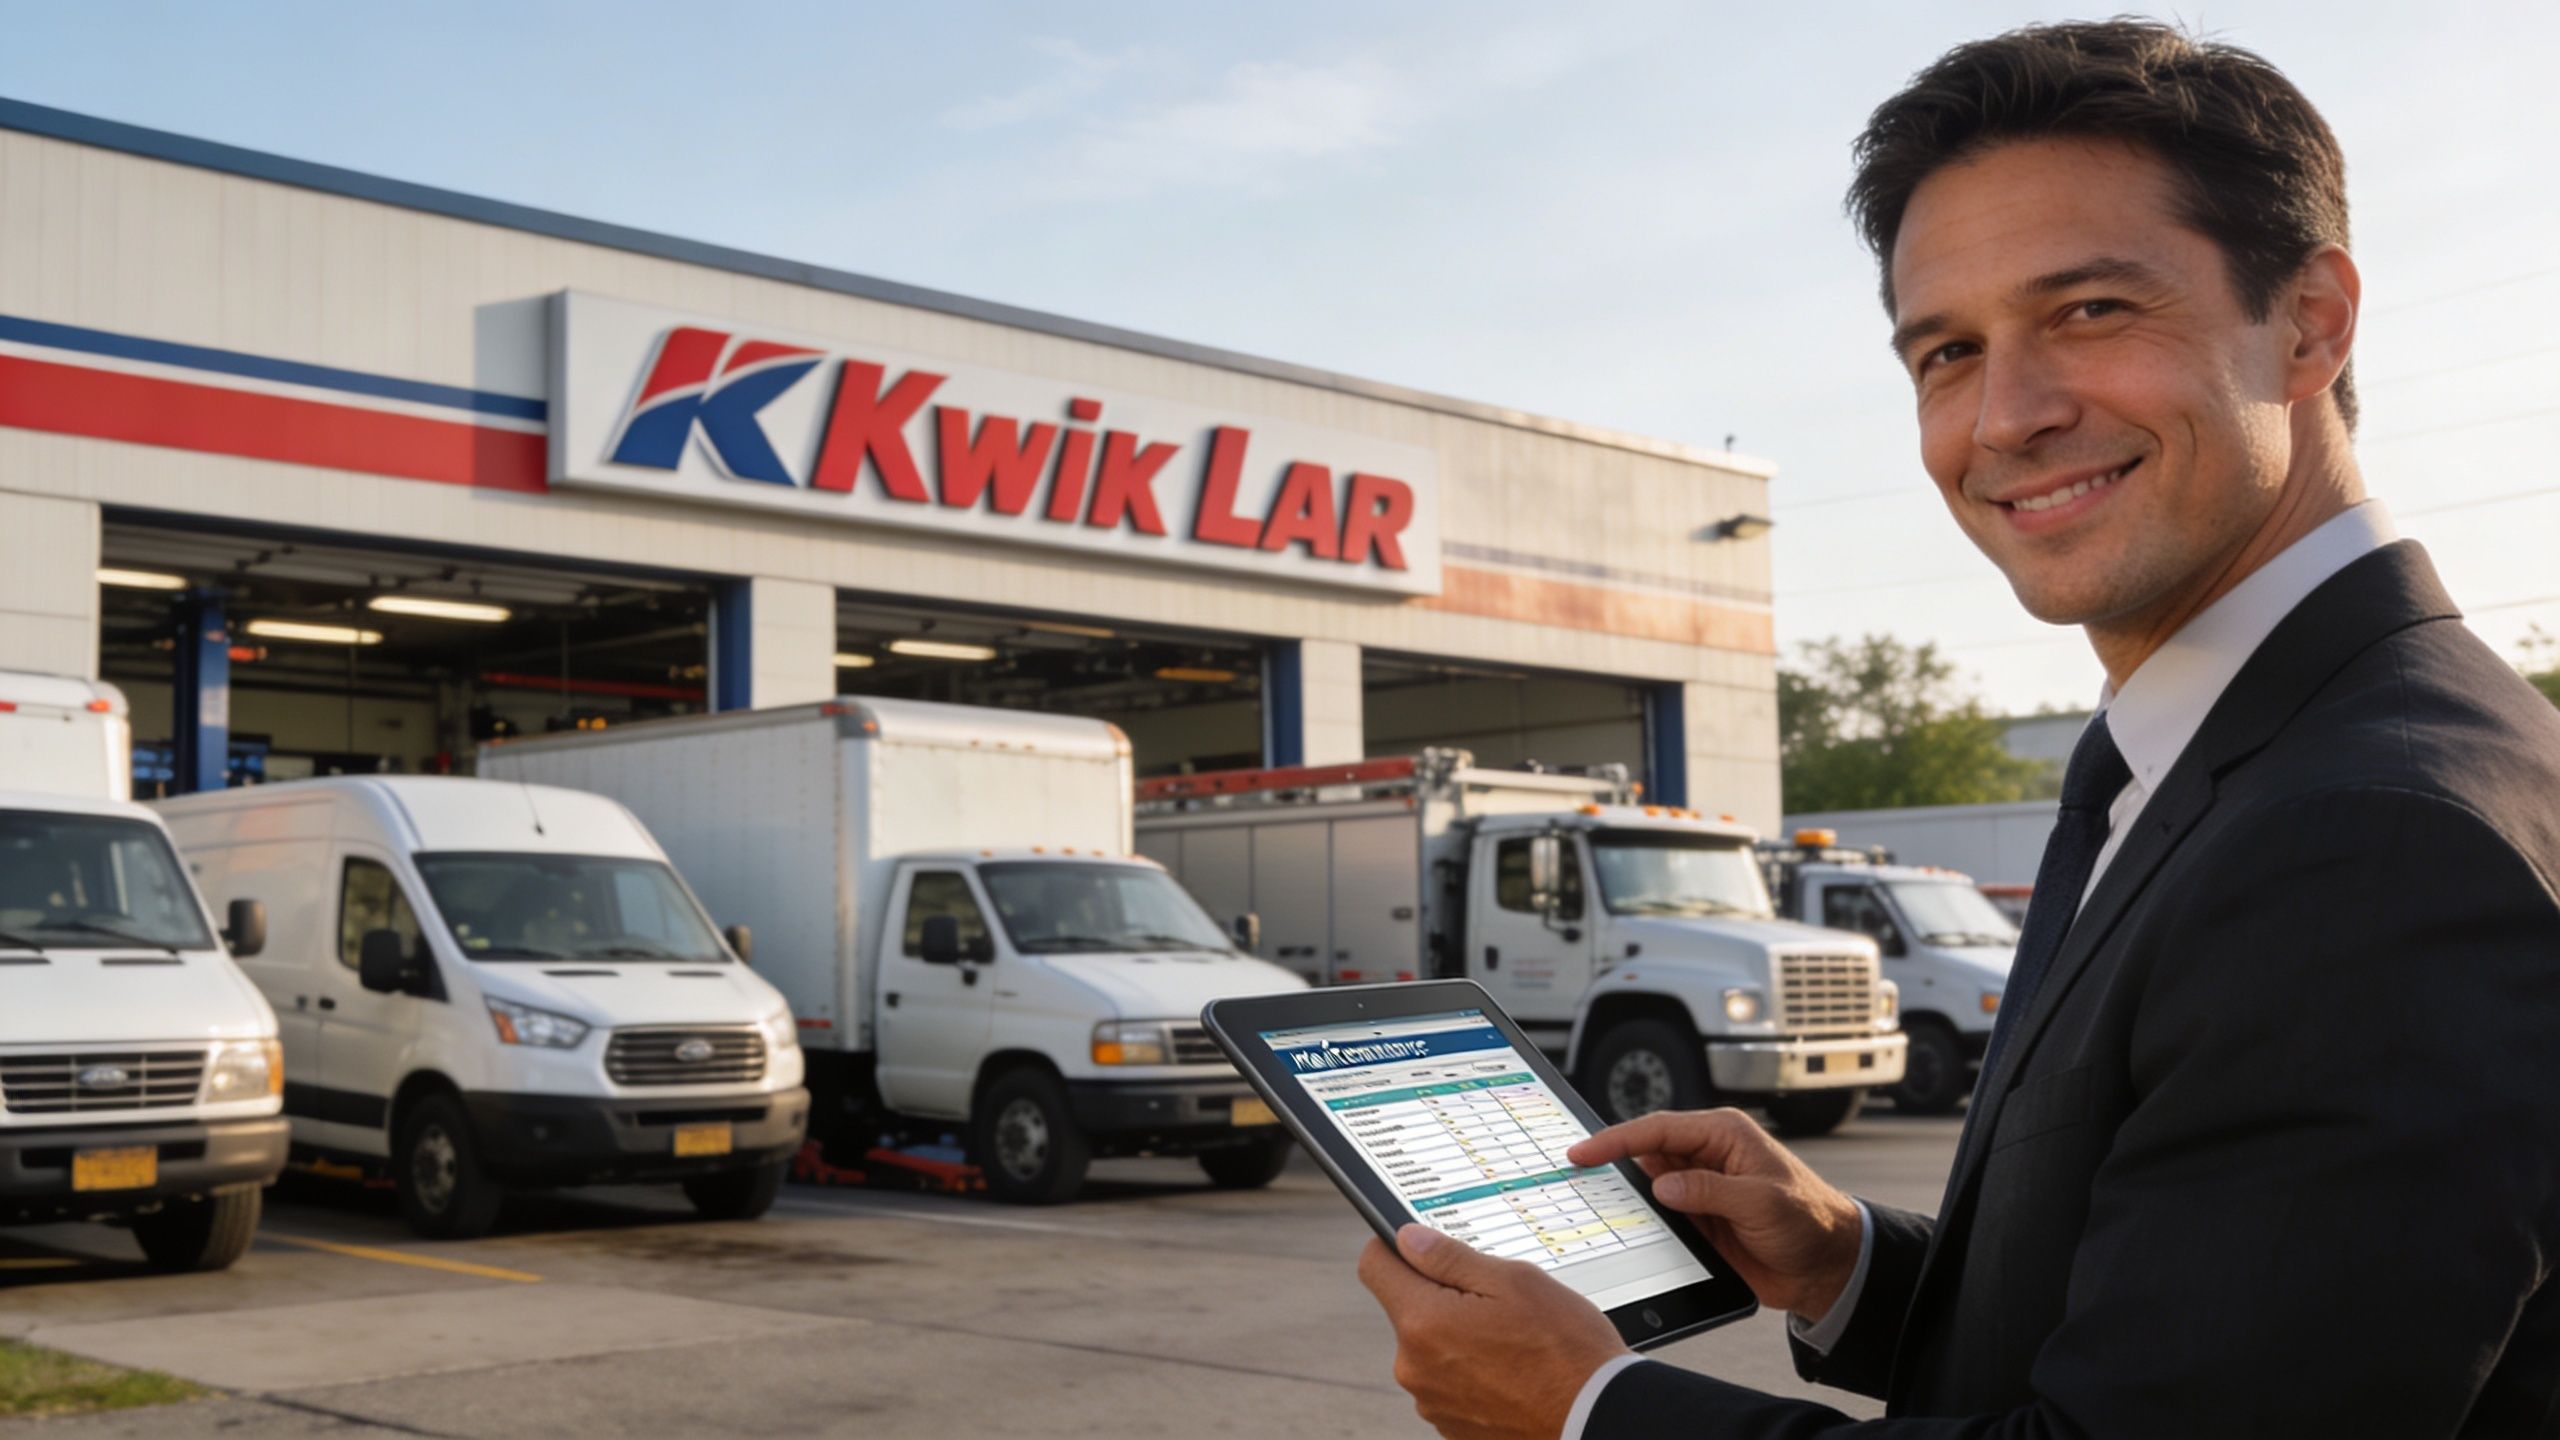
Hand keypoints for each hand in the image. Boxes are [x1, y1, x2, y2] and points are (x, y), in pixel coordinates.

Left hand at [1357, 1224, 1631, 1439]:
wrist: (1598, 1419)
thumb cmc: (1566, 1352)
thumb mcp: (1514, 1281)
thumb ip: (1450, 1257)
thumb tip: (1407, 1238)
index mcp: (1423, 1322)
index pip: (1374, 1265)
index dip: (1395, 1247)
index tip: (1420, 1247)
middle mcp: (1415, 1368)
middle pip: (1407, 1309)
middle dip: (1441, 1296)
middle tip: (1495, 1301)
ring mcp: (1431, 1401)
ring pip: (1431, 1347)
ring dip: (1459, 1337)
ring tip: (1512, 1341)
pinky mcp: (1450, 1425)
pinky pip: (1448, 1382)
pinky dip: (1472, 1371)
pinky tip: (1511, 1370)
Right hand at [1568, 1107, 1862, 1321]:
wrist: (1827, 1266)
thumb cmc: (1809, 1221)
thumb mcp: (1761, 1202)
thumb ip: (1710, 1190)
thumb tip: (1663, 1184)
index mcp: (1724, 1135)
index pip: (1659, 1129)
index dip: (1617, 1139)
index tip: (1584, 1151)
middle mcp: (1708, 1155)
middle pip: (1647, 1150)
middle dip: (1613, 1160)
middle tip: (1575, 1174)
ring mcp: (1701, 1187)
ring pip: (1648, 1181)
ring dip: (1626, 1191)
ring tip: (1591, 1201)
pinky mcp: (1699, 1217)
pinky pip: (1659, 1212)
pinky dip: (1640, 1216)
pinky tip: (1622, 1224)